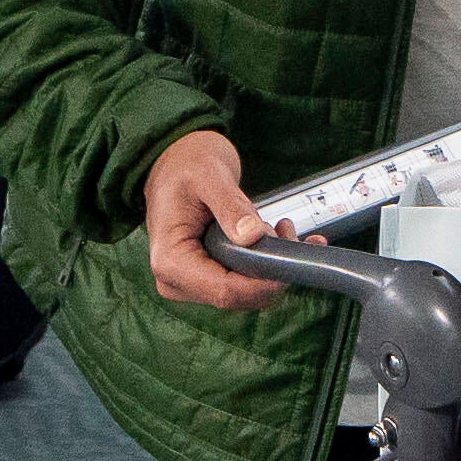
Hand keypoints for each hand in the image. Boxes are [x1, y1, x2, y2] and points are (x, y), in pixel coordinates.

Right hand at [144, 130, 276, 311]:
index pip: (223, 291)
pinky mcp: (209, 277)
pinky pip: (246, 281)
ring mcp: (193, 282)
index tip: (291, 261)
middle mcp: (178, 280)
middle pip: (238, 296)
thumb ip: (230, 207)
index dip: (262, 283)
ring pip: (247, 291)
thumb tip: (251, 236)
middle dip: (271, 269)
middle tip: (286, 231)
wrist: (177, 164)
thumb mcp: (209, 177)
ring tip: (279, 227)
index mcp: (170, 261)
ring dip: (272, 263)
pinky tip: (278, 235)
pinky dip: (267, 262)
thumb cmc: (187, 166)